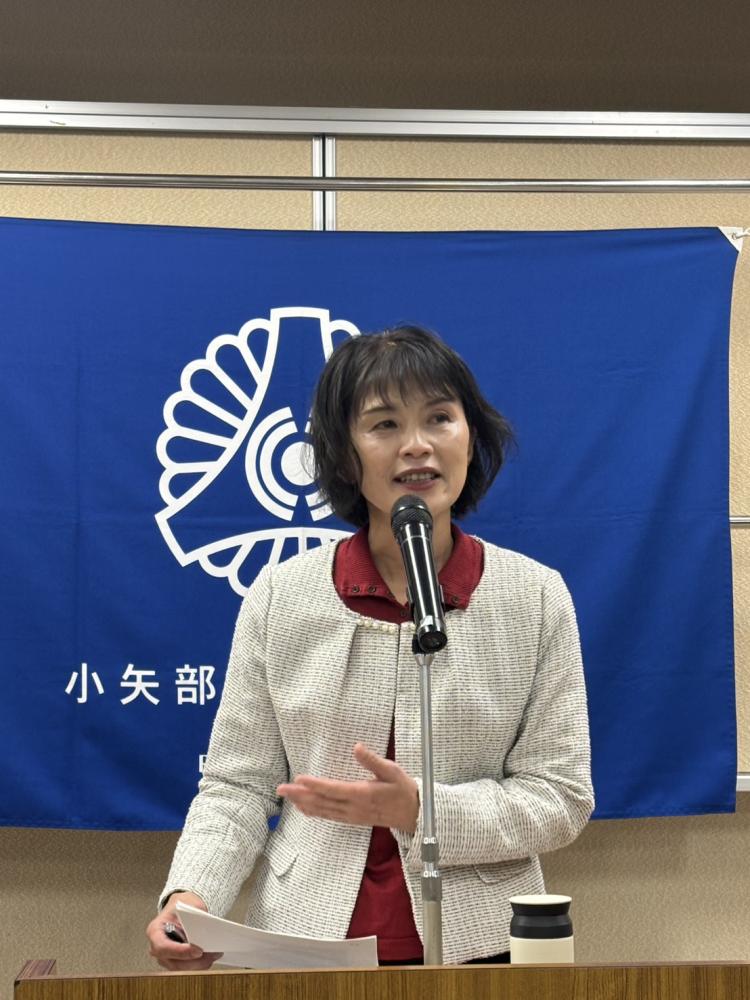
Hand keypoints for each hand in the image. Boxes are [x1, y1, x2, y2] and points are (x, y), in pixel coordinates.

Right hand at [146, 891, 222, 970]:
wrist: (180, 909)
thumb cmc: (181, 907)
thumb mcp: (187, 905)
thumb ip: (194, 916)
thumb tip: (206, 927)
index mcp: (155, 931)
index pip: (162, 947)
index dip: (180, 952)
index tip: (198, 950)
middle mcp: (157, 948)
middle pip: (173, 962)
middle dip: (194, 961)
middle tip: (212, 954)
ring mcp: (165, 957)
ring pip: (182, 968)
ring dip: (199, 964)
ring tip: (215, 954)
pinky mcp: (175, 962)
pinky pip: (187, 967)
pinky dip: (199, 964)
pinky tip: (211, 956)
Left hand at [277, 742, 418, 832]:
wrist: (412, 814)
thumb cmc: (402, 789)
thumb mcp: (392, 771)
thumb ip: (373, 761)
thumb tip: (357, 747)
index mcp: (362, 794)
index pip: (334, 789)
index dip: (315, 784)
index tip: (299, 778)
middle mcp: (353, 808)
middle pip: (322, 802)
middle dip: (300, 795)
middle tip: (281, 788)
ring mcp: (351, 816)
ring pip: (323, 810)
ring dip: (303, 803)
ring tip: (287, 795)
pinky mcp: (351, 819)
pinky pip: (328, 816)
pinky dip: (313, 811)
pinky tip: (303, 808)